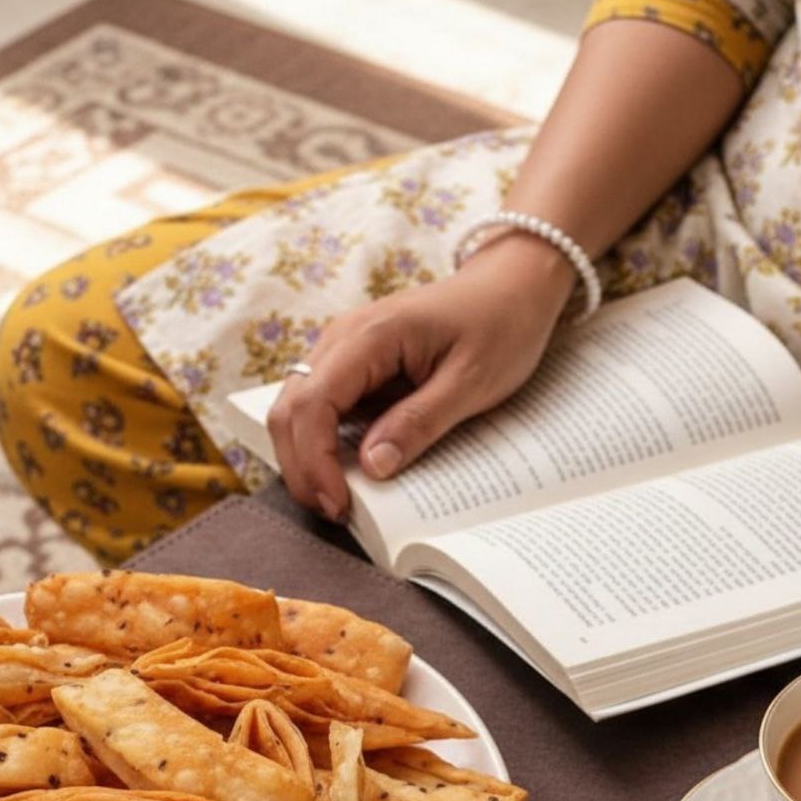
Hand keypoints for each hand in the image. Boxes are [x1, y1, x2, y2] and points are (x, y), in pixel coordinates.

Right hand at [267, 233, 573, 518]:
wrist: (511, 287)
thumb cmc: (499, 326)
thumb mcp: (471, 382)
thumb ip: (420, 422)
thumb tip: (373, 467)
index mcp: (369, 335)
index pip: (312, 405)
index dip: (315, 462)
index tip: (340, 504)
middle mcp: (341, 338)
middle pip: (289, 411)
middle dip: (302, 469)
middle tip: (337, 513)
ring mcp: (342, 350)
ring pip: (295, 412)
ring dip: (308, 460)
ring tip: (341, 500)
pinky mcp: (352, 366)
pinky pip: (320, 409)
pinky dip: (324, 446)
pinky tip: (351, 474)